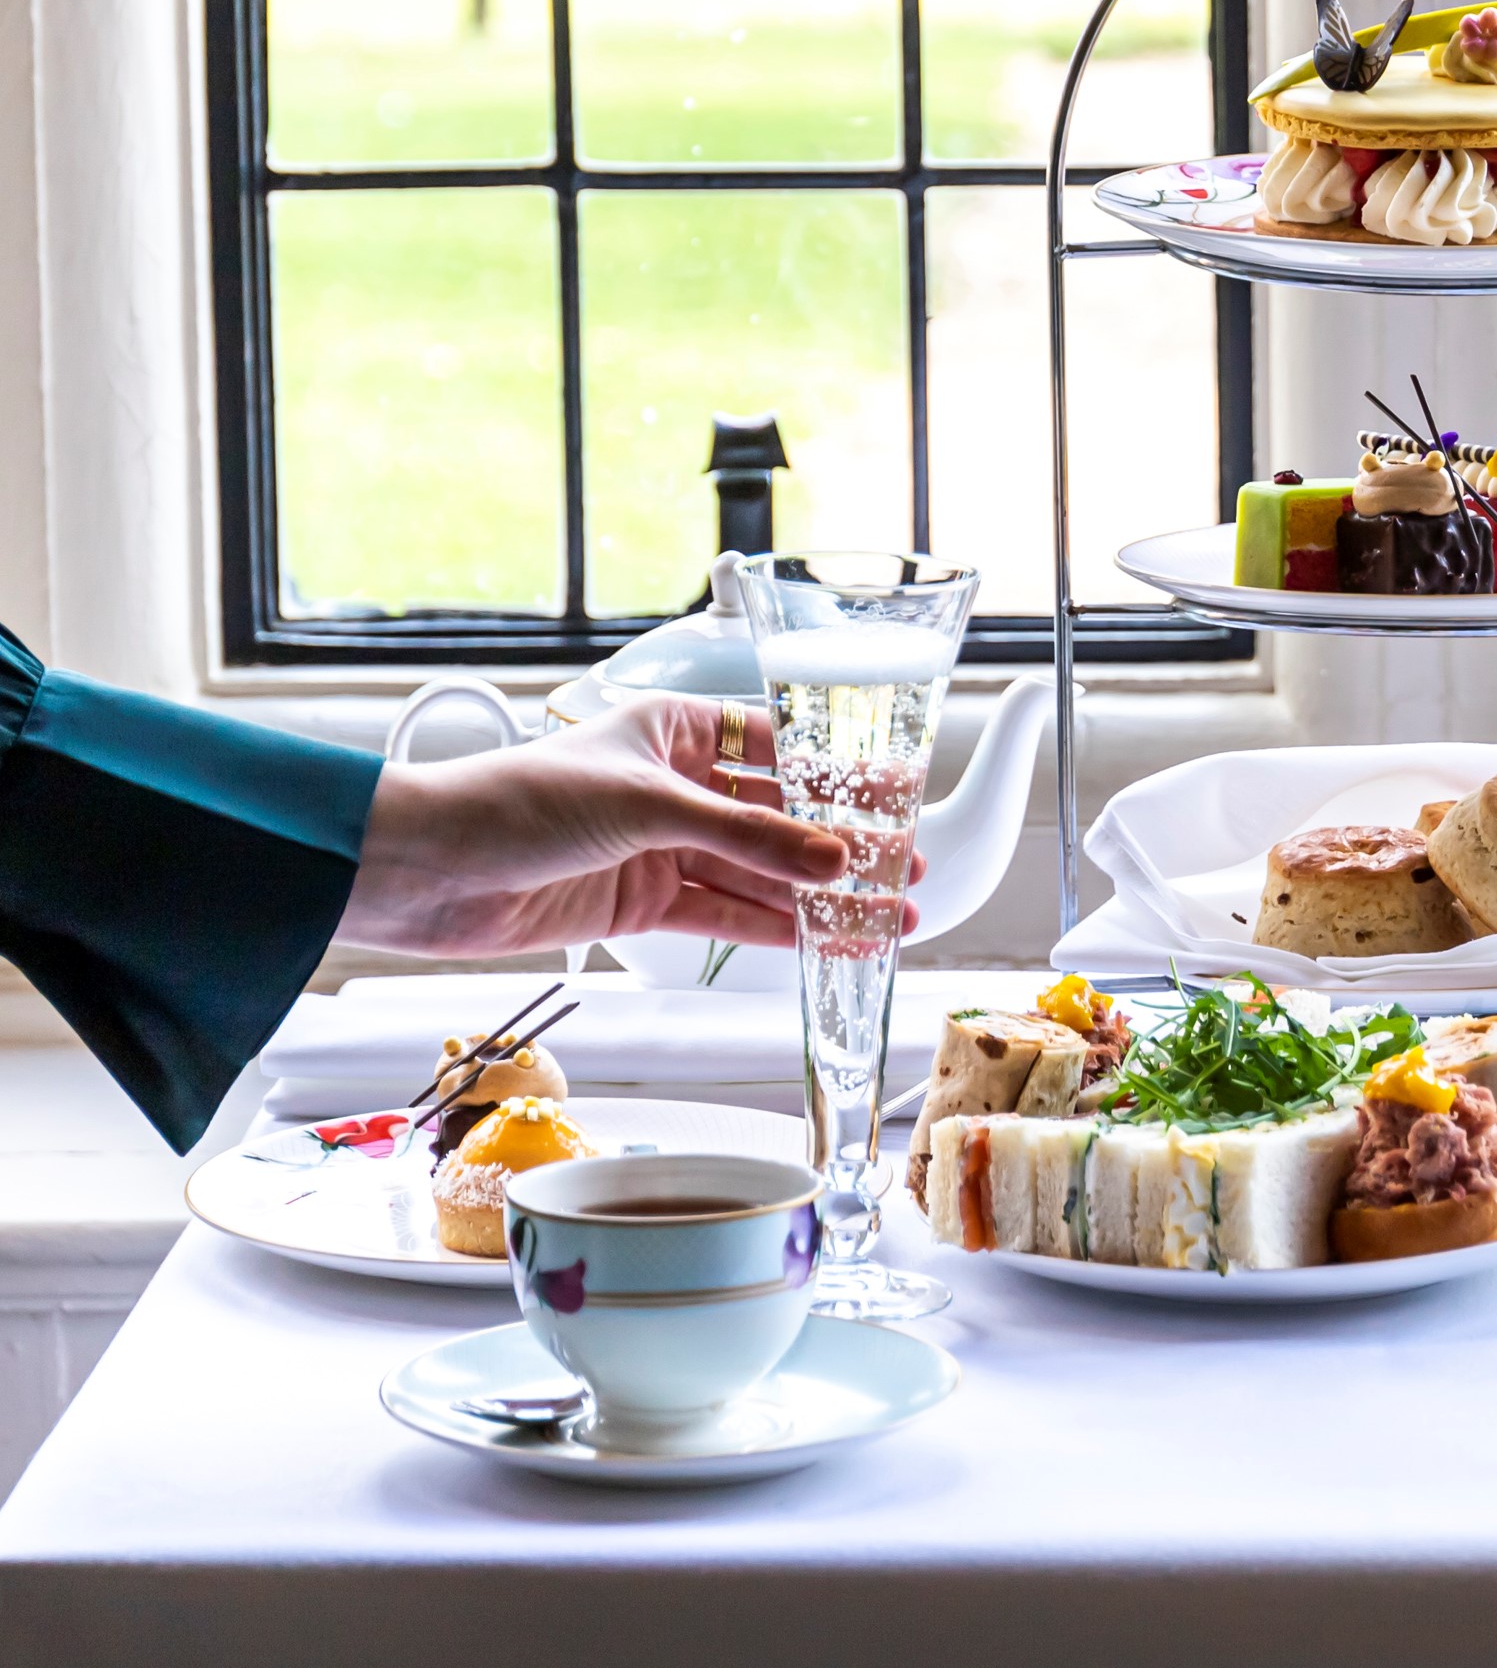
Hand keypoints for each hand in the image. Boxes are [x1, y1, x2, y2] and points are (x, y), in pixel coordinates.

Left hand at [336, 694, 917, 958]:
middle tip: (902, 872)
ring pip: (757, 872)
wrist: (425, 869)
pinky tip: (822, 937)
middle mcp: (671, 784)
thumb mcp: (648, 807)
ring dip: (816, 897)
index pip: (778, 747)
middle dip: (840, 847)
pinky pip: (724, 913)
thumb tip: (834, 862)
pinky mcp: (639, 901)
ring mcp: (657, 846)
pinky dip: (773, 927)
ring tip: (882, 917)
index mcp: (673, 730)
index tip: (895, 800)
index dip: (838, 775)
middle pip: (776, 817)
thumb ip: (748, 839)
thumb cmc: (515, 802)